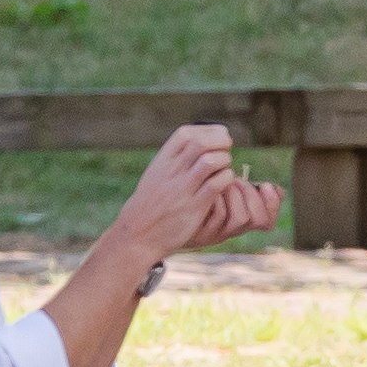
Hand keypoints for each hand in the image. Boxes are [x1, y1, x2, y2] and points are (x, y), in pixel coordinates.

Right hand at [114, 124, 269, 261]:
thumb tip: (196, 143)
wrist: (138, 235)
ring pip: (211, 161)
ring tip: (224, 168)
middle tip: (226, 151)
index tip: (215, 138)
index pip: (185, 134)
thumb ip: (174, 160)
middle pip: (201, 142)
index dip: (206, 131)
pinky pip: (217, 184)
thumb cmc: (151, 205)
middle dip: (220, 142)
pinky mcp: (194, 207)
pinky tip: (225, 184)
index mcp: (162, 162)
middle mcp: (172, 172)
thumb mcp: (156, 176)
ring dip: (225, 161)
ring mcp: (183, 189)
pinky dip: (227, 179)